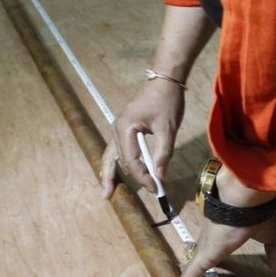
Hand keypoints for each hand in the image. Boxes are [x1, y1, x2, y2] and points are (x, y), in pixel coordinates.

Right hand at [100, 79, 183, 198]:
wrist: (165, 80)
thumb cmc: (167, 100)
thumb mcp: (168, 128)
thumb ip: (163, 153)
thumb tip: (160, 175)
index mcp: (125, 128)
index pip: (131, 161)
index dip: (143, 178)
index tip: (156, 188)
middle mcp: (117, 129)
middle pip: (119, 160)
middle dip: (126, 179)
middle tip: (118, 197)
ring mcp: (118, 128)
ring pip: (111, 155)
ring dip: (110, 173)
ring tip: (107, 190)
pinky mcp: (124, 128)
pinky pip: (116, 149)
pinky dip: (116, 162)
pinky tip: (114, 173)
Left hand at [161, 167, 275, 276]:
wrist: (248, 196)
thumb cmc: (262, 212)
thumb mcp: (274, 237)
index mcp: (230, 228)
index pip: (217, 238)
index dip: (211, 243)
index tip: (205, 246)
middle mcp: (214, 235)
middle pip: (200, 247)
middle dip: (191, 251)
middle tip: (182, 257)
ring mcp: (207, 245)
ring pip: (192, 260)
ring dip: (184, 268)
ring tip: (175, 272)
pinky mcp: (204, 255)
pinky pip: (190, 276)